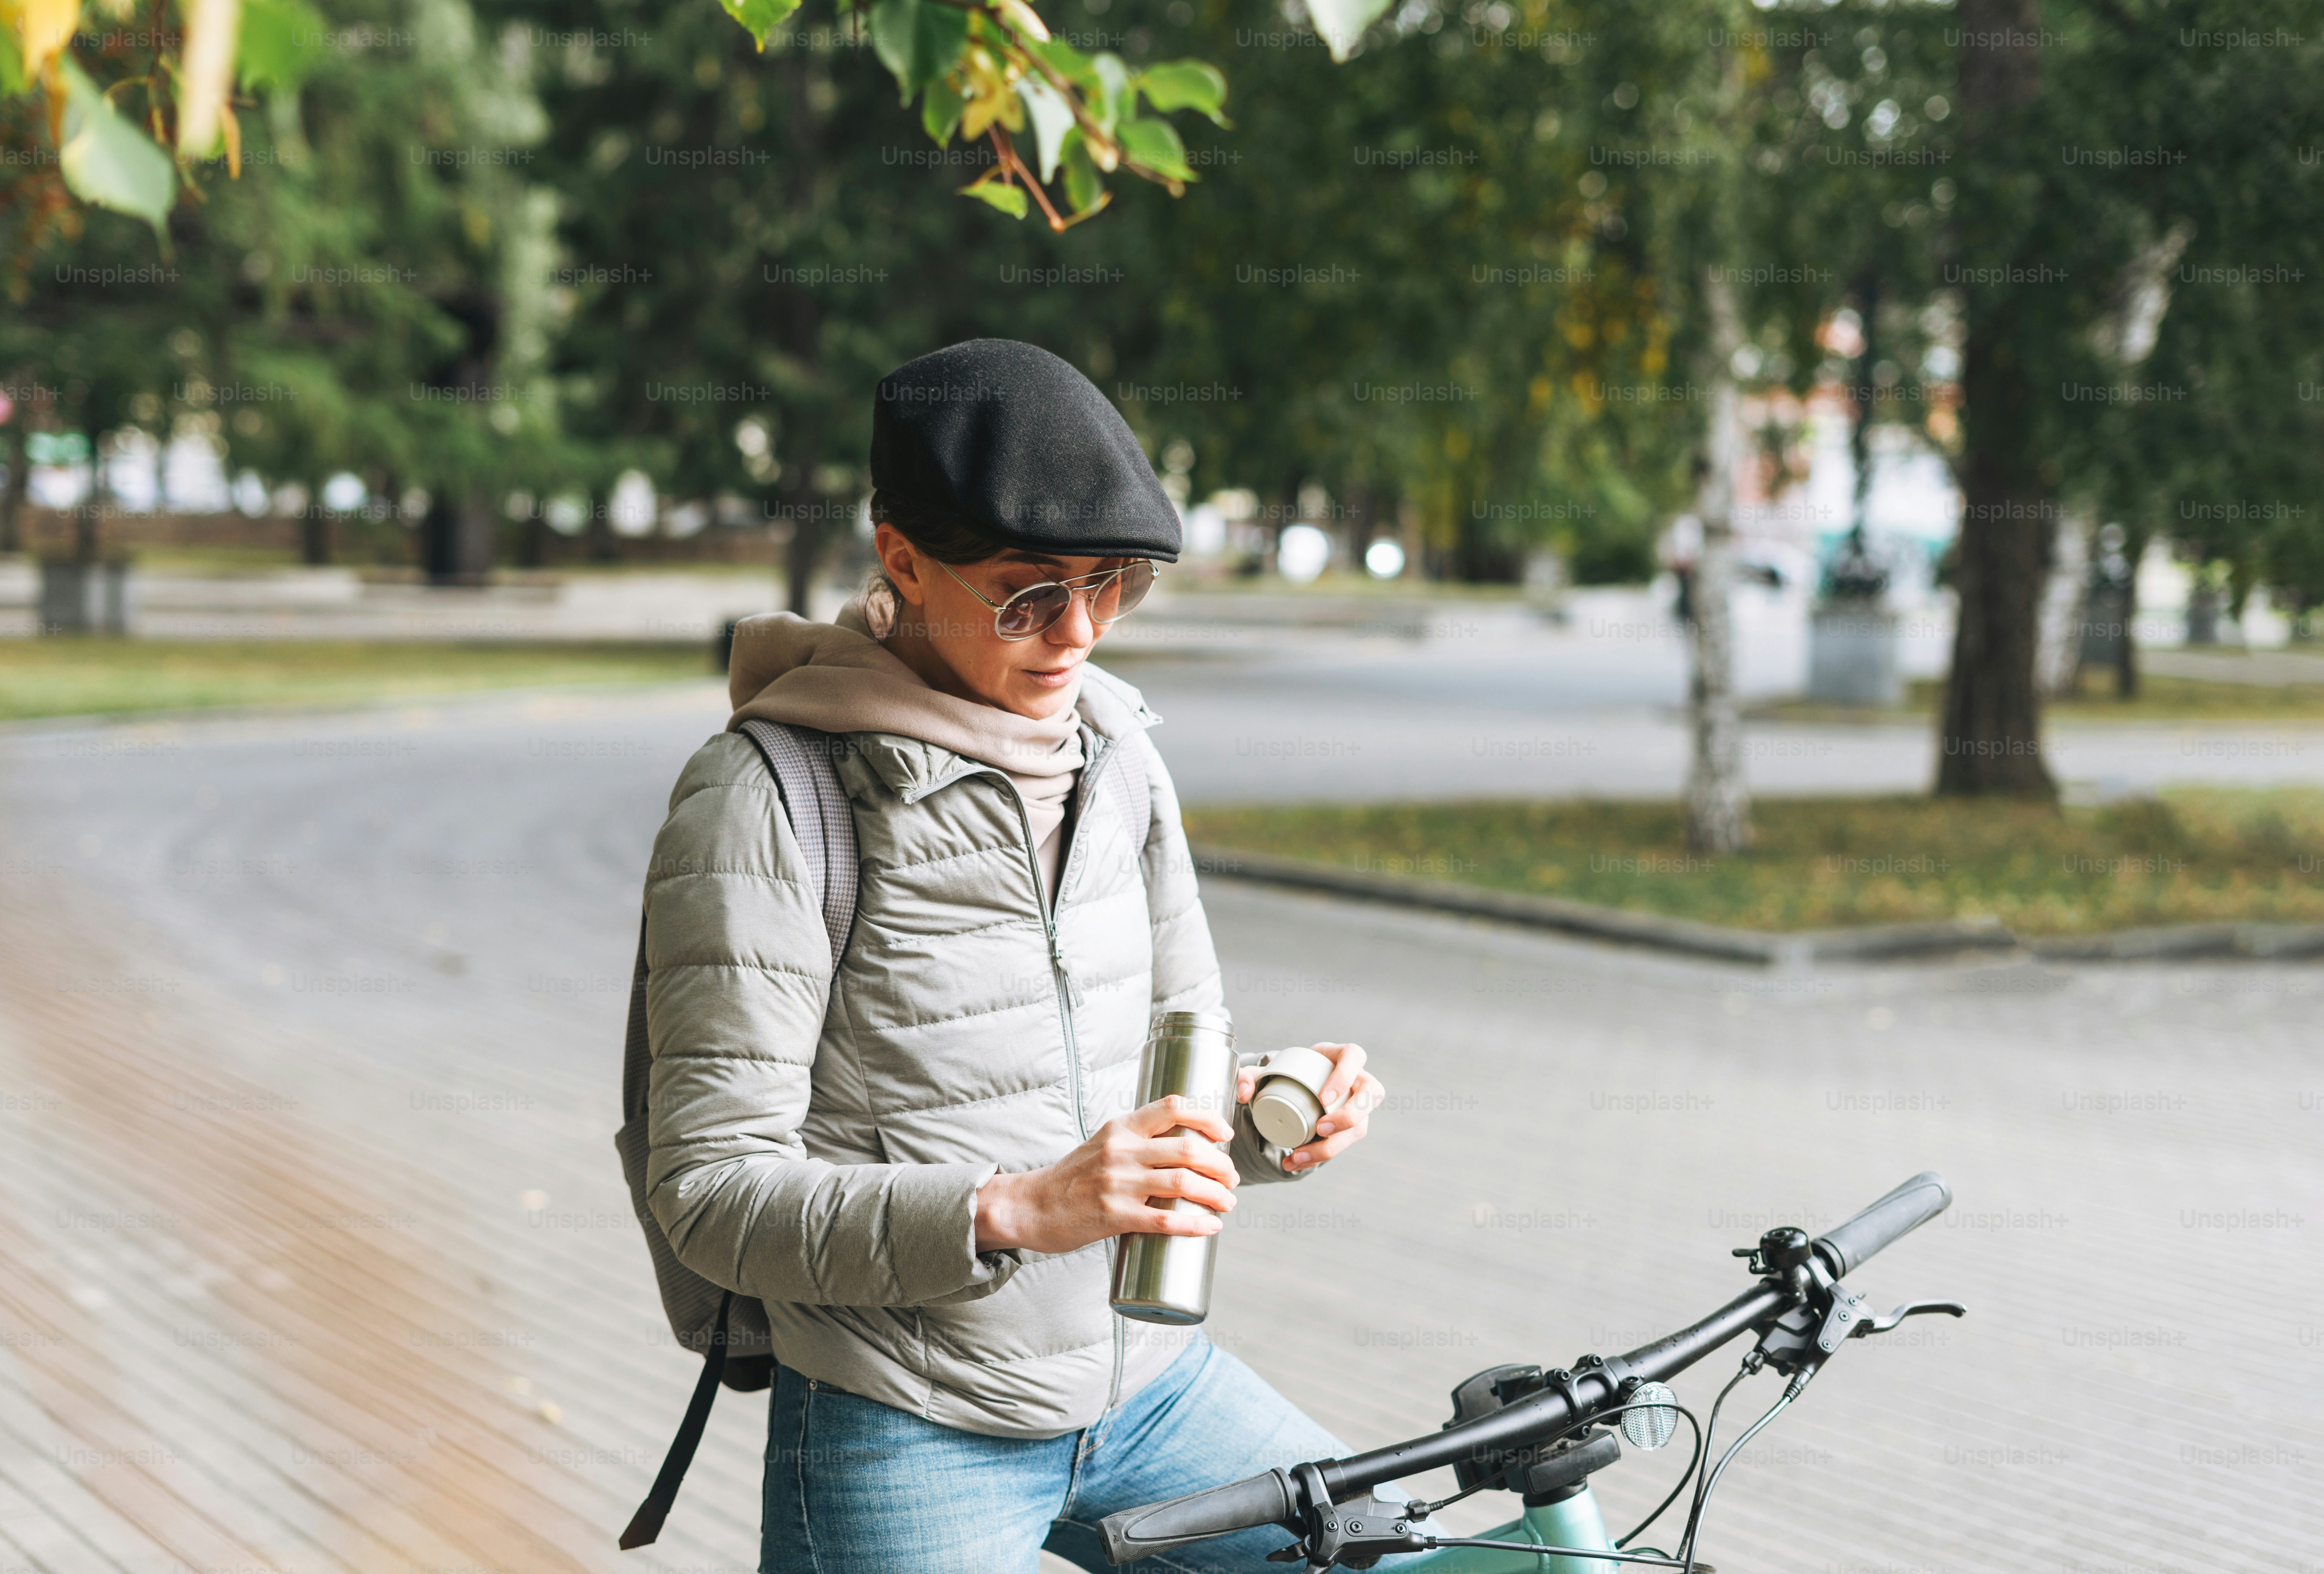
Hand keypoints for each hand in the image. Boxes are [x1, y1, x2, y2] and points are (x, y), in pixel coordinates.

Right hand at [974, 1095, 1239, 1254]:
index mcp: (1120, 1128)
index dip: (1207, 1117)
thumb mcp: (1103, 1144)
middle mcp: (1121, 1150)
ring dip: (1215, 1194)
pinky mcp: (1113, 1216)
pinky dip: (1195, 1224)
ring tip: (1228, 1202)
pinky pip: (1165, 1219)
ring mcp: (1117, 1183)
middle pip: (1187, 1148)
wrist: (1031, 1207)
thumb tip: (1183, 1148)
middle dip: (1220, 1164)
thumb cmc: (1072, 1178)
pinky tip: (1210, 1227)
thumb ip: (1137, 1142)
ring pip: (1182, 1182)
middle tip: (1232, 1178)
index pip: (1172, 1107)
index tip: (1225, 1134)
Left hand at [1236, 1041, 1382, 1173]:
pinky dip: (1319, 1156)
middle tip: (1320, 1129)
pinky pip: (1344, 1144)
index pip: (1354, 1057)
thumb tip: (1244, 1091)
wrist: (1295, 1090)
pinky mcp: (1352, 1128)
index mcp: (1342, 1056)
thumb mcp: (1267, 1071)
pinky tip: (1297, 1162)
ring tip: (1298, 1155)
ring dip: (1331, 1146)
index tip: (1323, 1096)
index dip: (1345, 1076)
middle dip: (1349, 1116)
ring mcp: (1359, 1105)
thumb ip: (1249, 1076)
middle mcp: (1358, 1079)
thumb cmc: (1288, 1074)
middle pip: (1371, 1095)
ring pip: (1360, 1127)